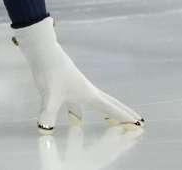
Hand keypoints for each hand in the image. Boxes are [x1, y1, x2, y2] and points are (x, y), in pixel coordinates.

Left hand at [13, 17, 142, 132]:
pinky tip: (75, 119)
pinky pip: (78, 103)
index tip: (139, 125)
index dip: (124, 118)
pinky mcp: (65, 86)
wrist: (42, 52)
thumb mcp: (50, 96)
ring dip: (103, 112)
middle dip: (122, 112)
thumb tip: (44, 130)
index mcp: (88, 94)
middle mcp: (86, 91)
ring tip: (109, 121)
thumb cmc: (50, 72)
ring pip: (95, 103)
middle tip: (137, 120)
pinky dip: (80, 112)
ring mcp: (76, 87)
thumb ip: (48, 114)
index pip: (111, 109)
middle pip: (109, 103)